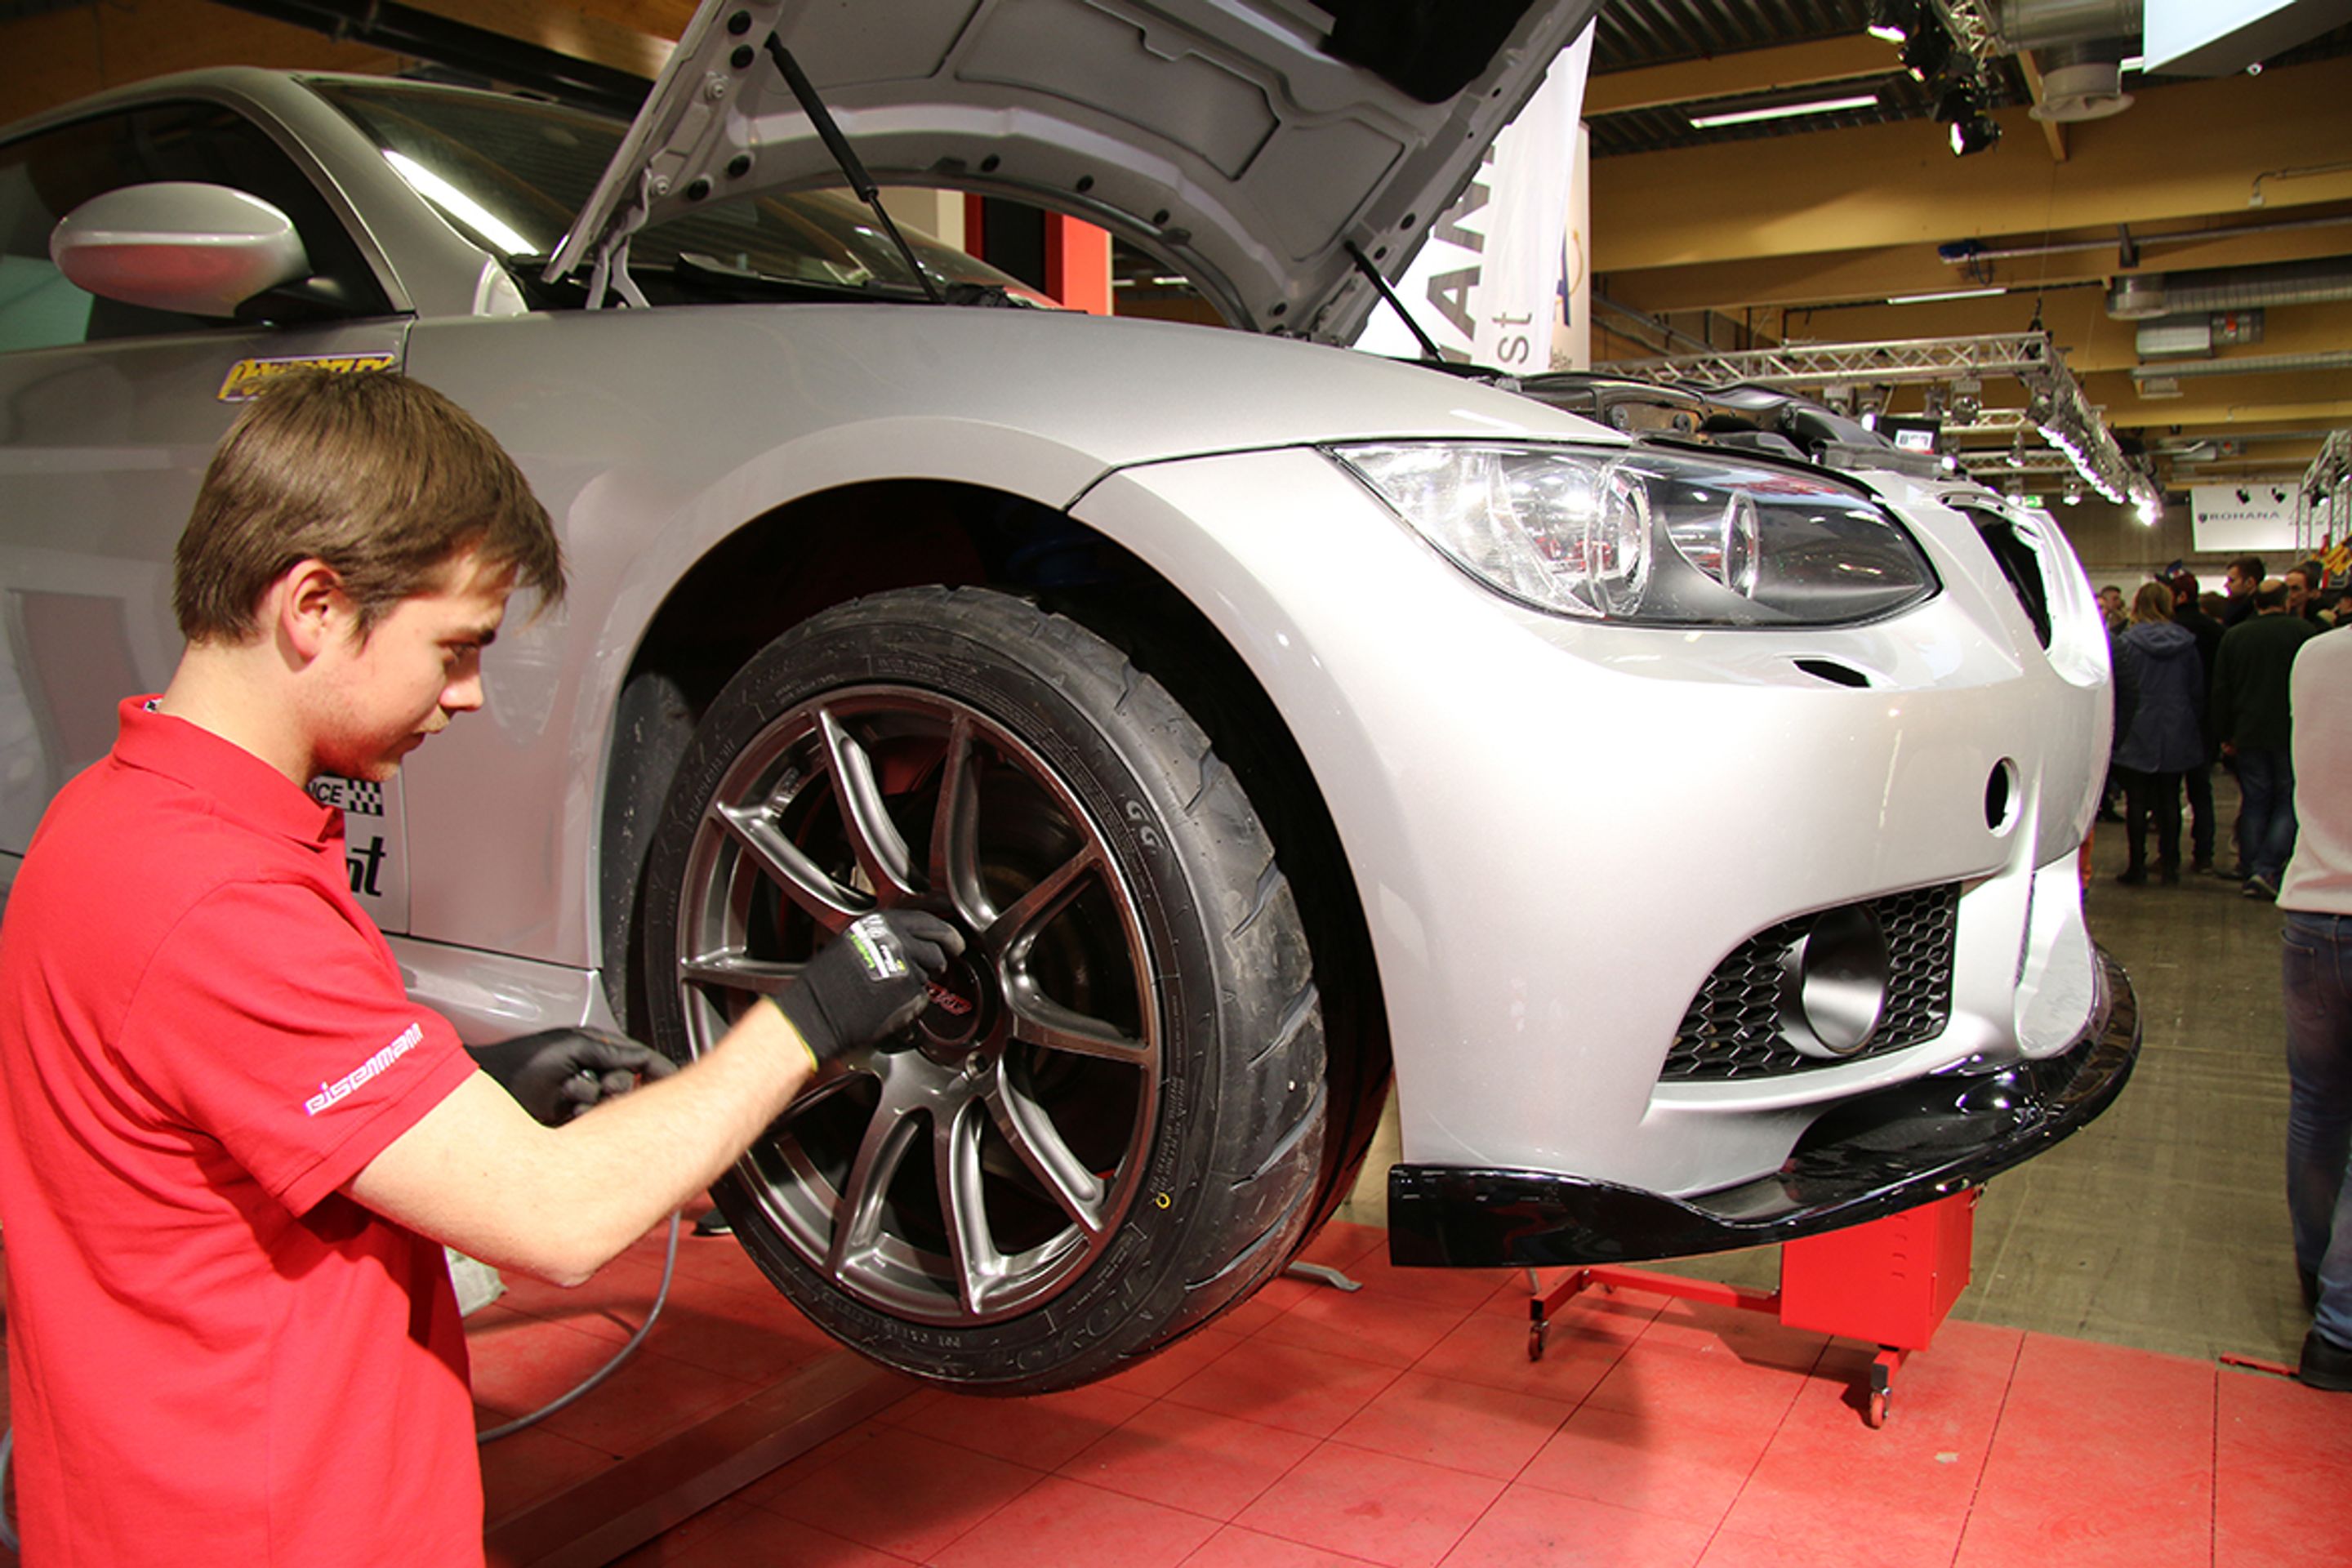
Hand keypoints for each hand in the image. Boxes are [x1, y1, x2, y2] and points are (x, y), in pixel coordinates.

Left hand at [468, 1027, 677, 1126]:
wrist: (489, 1090)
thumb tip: (642, 1058)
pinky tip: (566, 1111)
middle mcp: (589, 1072)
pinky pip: (594, 1122)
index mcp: (592, 1048)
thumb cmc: (518, 1062)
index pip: (637, 1058)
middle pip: (628, 1083)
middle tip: (604, 1084)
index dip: (657, 1067)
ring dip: (594, 1100)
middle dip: (618, 1085)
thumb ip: (611, 1051)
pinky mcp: (571, 1121)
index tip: (674, 1078)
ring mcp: (581, 1097)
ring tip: (571, 1095)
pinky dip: (584, 1116)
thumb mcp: (570, 1046)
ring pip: (612, 1105)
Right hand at [773, 911, 964, 1068]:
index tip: (950, 937)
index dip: (942, 930)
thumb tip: (908, 941)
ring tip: (897, 989)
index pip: (926, 921)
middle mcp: (896, 940)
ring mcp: (906, 967)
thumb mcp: (853, 943)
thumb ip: (884, 938)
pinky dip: (913, 1004)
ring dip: (921, 980)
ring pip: (930, 972)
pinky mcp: (910, 994)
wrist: (815, 1014)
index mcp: (880, 924)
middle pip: (938, 943)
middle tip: (950, 957)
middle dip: (947, 950)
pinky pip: (922, 998)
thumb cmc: (824, 986)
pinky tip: (892, 1005)